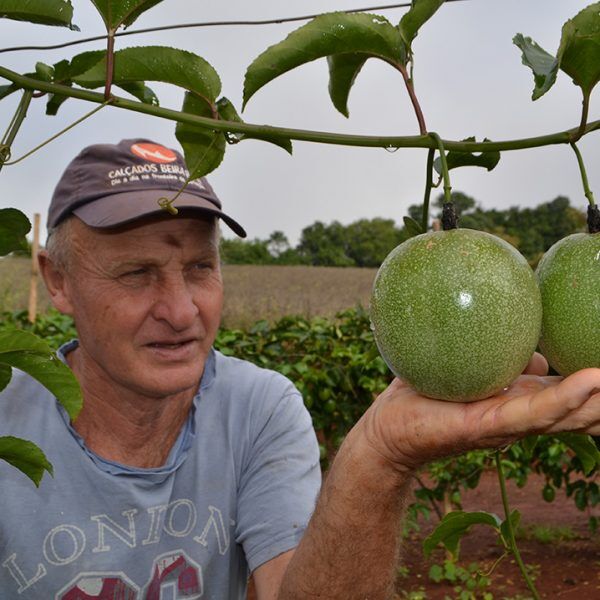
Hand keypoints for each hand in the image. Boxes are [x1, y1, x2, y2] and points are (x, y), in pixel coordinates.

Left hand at [357, 354, 599, 473]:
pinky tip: (592, 380)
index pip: (578, 399)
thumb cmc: (431, 397)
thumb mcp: (479, 373)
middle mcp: (524, 419)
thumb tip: (542, 357)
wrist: (390, 429)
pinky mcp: (488, 426)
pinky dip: (565, 397)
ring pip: (568, 415)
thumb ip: (512, 364)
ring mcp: (509, 426)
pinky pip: (532, 412)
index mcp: (525, 404)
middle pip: (585, 412)